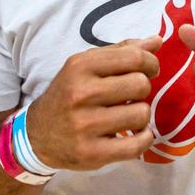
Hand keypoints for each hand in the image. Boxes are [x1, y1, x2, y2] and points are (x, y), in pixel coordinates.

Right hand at [26, 36, 160, 170]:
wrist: (37, 134)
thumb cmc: (69, 94)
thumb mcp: (87, 65)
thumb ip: (122, 51)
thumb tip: (157, 40)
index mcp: (80, 66)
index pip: (134, 57)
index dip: (150, 63)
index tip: (149, 70)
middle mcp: (81, 93)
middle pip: (140, 85)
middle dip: (143, 89)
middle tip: (132, 95)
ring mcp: (85, 125)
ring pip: (141, 114)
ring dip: (141, 115)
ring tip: (128, 115)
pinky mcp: (91, 153)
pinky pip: (137, 145)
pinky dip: (144, 138)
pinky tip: (136, 134)